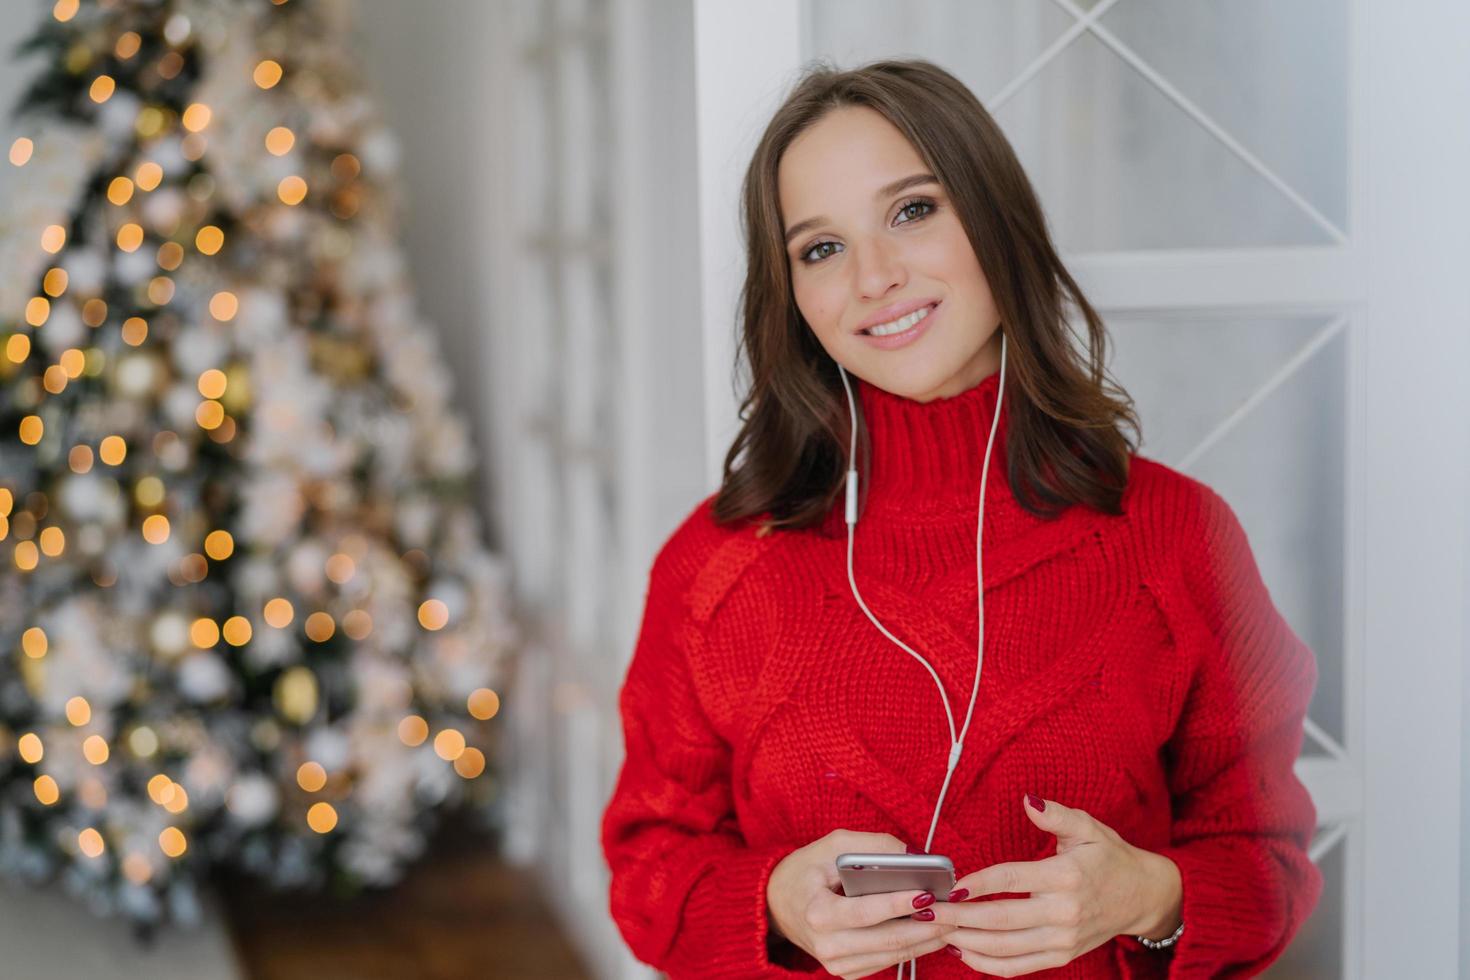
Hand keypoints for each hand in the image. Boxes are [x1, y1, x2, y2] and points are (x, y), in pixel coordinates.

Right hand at [766, 829, 952, 978]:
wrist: (778, 903)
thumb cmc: (807, 870)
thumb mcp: (833, 844)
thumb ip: (874, 846)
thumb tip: (916, 856)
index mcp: (817, 911)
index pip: (865, 912)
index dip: (898, 904)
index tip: (928, 894)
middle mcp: (826, 944)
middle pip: (887, 939)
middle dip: (926, 926)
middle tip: (954, 910)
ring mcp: (836, 963)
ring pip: (893, 955)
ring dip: (926, 940)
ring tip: (952, 921)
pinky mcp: (846, 971)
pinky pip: (887, 962)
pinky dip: (913, 948)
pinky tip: (931, 932)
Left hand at [931, 794, 1182, 975]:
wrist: (1143, 897)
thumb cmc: (1110, 857)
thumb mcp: (1088, 828)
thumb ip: (1056, 815)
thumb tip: (1028, 799)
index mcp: (1065, 876)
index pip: (1011, 879)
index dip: (979, 882)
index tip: (951, 885)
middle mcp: (1063, 912)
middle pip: (1001, 919)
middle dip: (959, 917)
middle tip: (928, 912)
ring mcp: (1063, 940)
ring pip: (1005, 948)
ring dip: (967, 942)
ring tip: (937, 931)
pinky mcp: (1062, 956)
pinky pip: (1019, 966)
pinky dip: (988, 964)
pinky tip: (963, 951)